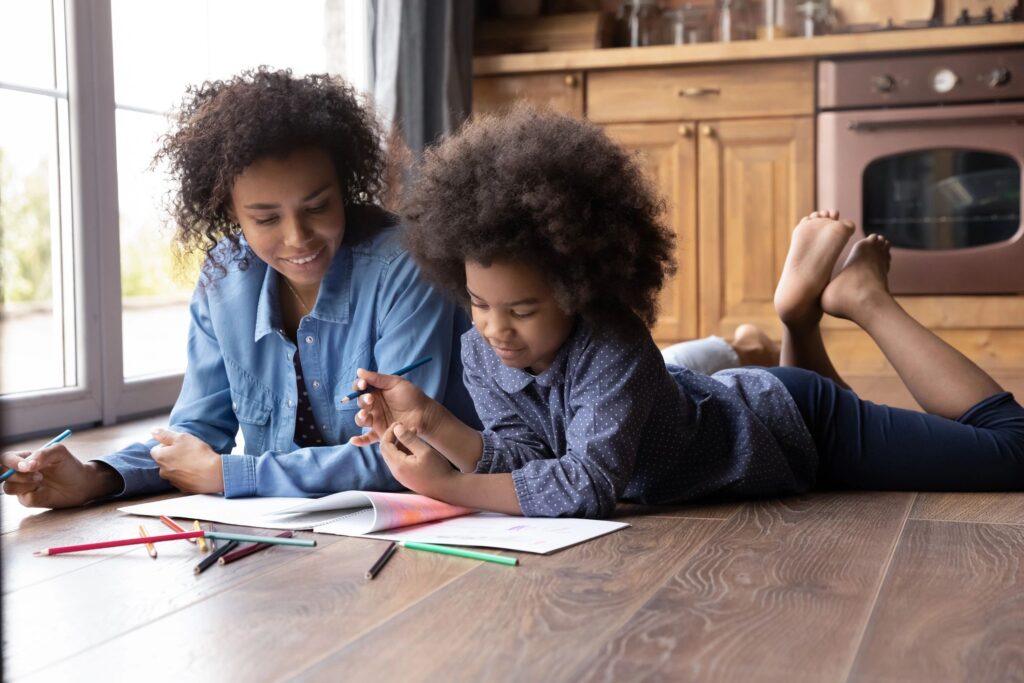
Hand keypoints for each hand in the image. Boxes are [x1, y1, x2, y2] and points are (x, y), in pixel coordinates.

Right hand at [1, 446, 120, 508]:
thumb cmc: (69, 466)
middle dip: (16, 475)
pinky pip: (24, 499)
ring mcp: (23, 487)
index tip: (27, 466)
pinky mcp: (29, 500)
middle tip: (38, 475)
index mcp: (24, 458)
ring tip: (42, 480)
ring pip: (9, 488)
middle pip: (2, 473)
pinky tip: (45, 491)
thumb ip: (43, 454)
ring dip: (24, 485)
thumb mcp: (60, 453)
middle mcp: (20, 473)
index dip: (12, 463)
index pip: (6, 459)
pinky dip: (34, 495)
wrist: (81, 484)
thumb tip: (28, 464)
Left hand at [150, 428, 224, 493]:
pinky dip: (187, 475)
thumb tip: (153, 431)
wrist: (213, 474)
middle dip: (173, 456)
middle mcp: (163, 471)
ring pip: (173, 470)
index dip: (167, 445)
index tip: (180, 445)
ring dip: (180, 466)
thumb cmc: (198, 454)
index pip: (156, 449)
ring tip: (195, 462)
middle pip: (164, 461)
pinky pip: (182, 479)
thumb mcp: (182, 437)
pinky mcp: (183, 488)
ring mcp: (172, 481)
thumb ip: (165, 434)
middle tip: (188, 452)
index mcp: (161, 458)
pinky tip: (197, 470)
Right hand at [350, 368, 438, 446]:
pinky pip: (367, 438)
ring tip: (365, 415)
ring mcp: (376, 419)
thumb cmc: (412, 396)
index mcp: (376, 392)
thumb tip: (359, 371)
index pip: (360, 388)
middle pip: (360, 403)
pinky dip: (360, 440)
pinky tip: (354, 440)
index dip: (358, 386)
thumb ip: (378, 378)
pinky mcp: (380, 432)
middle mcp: (374, 406)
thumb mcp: (395, 383)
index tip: (363, 384)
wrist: (424, 413)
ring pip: (361, 419)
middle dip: (362, 400)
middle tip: (371, 399)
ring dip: (360, 416)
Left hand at [378, 423, 456, 498]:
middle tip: (404, 426)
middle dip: (392, 436)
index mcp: (398, 465)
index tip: (399, 423)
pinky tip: (414, 446)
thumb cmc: (438, 470)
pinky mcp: (406, 478)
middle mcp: (396, 472)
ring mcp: (401, 476)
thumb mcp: (425, 451)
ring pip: (392, 456)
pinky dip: (403, 451)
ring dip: (399, 443)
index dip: (389, 432)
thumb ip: (409, 439)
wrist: (447, 489)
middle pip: (385, 450)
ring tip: (412, 433)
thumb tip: (397, 428)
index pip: (384, 445)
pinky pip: (399, 462)